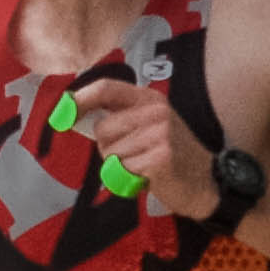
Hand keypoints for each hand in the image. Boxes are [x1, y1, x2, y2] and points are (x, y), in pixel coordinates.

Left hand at [74, 83, 194, 209]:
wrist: (206, 181)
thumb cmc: (170, 154)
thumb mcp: (150, 125)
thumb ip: (118, 117)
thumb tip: (73, 115)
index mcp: (149, 98)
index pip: (105, 89)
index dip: (79, 100)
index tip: (63, 114)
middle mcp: (155, 111)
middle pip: (102, 129)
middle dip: (107, 148)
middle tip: (132, 155)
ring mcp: (159, 134)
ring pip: (110, 152)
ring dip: (120, 166)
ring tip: (143, 165)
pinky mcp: (160, 158)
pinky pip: (122, 170)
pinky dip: (129, 179)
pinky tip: (149, 175)